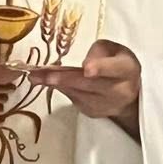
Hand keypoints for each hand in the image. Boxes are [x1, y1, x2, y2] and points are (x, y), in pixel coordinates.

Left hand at [26, 40, 141, 132]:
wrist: (126, 93)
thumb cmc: (116, 64)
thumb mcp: (113, 50)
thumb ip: (99, 51)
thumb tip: (84, 65)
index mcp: (127, 69)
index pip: (115, 68)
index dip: (101, 68)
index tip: (87, 69)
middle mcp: (120, 90)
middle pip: (91, 84)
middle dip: (66, 79)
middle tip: (45, 75)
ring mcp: (106, 105)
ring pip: (79, 94)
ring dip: (55, 84)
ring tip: (35, 76)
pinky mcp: (93, 113)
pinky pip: (74, 99)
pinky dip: (60, 89)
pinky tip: (47, 81)